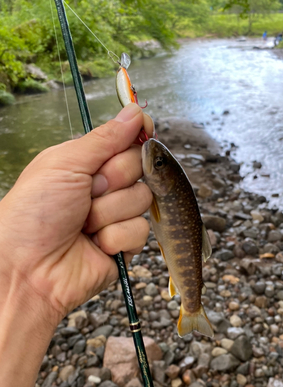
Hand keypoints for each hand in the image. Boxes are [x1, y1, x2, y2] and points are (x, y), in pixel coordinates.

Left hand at [0, 103, 152, 329]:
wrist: (28, 269)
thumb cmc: (34, 213)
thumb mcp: (64, 164)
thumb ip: (104, 139)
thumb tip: (135, 112)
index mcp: (87, 163)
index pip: (127, 141)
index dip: (138, 135)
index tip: (144, 130)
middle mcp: (105, 188)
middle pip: (139, 167)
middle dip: (114, 178)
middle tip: (88, 192)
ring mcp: (116, 216)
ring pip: (142, 200)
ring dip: (110, 212)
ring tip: (84, 224)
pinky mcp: (124, 244)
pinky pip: (140, 231)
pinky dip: (115, 237)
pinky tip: (94, 244)